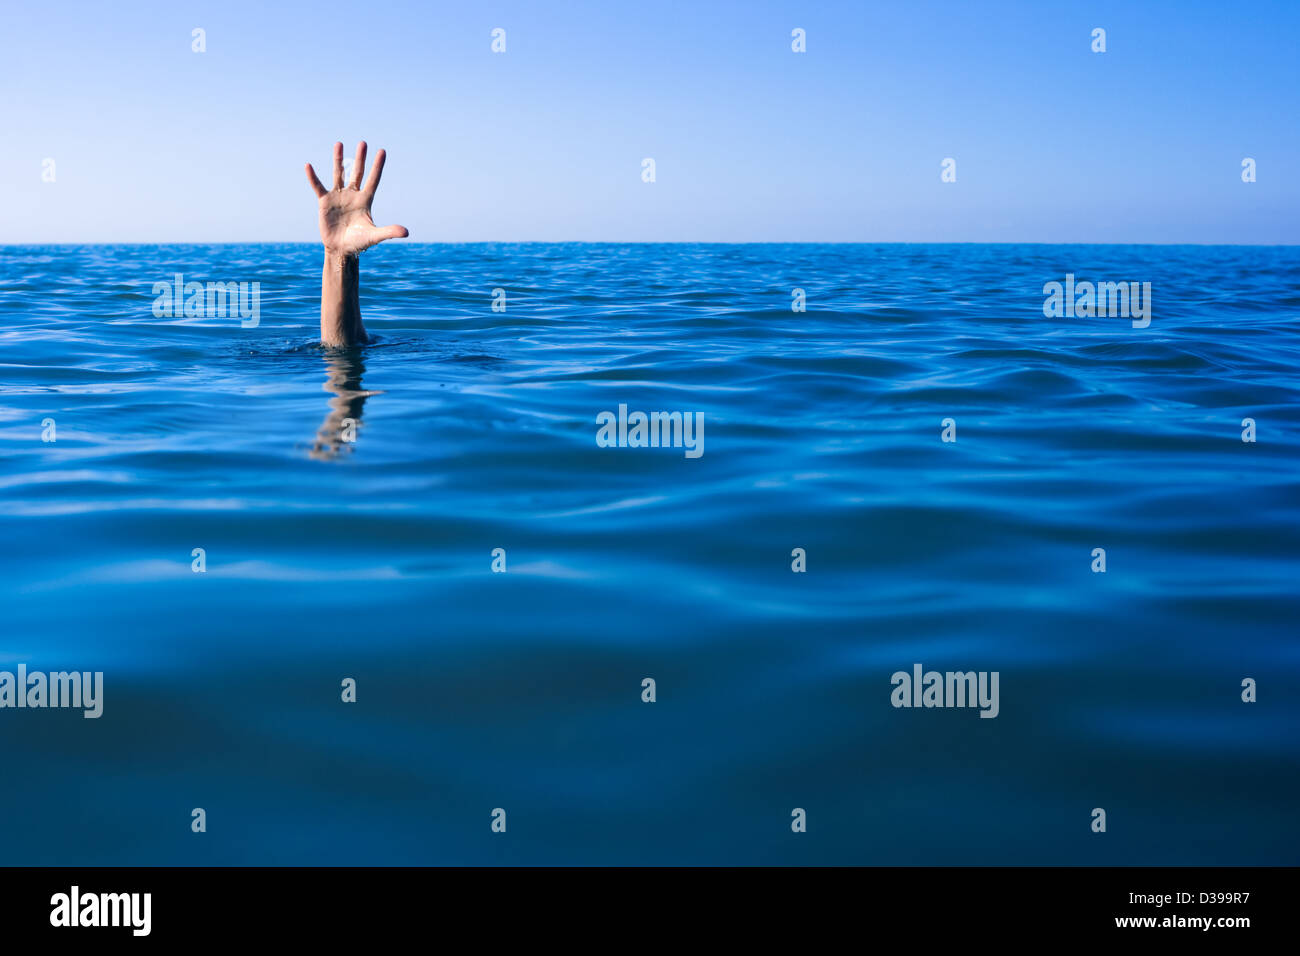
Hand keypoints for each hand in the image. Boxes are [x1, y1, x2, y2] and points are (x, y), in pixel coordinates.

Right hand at [305, 141, 408, 255]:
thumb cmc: (359, 242)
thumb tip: (406, 232)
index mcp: (365, 200)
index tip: (382, 151)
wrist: (341, 249)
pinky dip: (313, 177)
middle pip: (357, 173)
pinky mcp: (325, 201)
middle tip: (363, 143)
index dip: (377, 166)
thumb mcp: (375, 236)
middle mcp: (353, 195)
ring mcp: (338, 196)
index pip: (373, 179)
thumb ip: (389, 232)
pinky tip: (308, 166)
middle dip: (360, 158)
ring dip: (338, 159)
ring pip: (339, 174)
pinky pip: (318, 186)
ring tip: (339, 143)